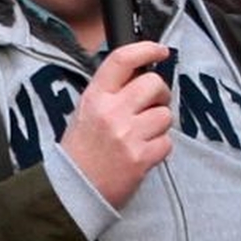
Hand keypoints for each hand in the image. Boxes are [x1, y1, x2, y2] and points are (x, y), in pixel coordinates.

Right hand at [61, 40, 172, 208]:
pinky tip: (142, 153)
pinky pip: (167, 142)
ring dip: (159, 124)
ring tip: (142, 136)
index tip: (160, 51)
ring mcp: (128, 135)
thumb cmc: (80, 153)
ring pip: (165, 114)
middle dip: (160, 93)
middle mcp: (112, 112)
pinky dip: (159, 148)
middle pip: (153, 84)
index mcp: (95, 97)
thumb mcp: (86, 113)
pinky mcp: (141, 158)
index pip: (122, 60)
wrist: (73, 191)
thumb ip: (111, 93)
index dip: (146, 49)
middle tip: (153, 104)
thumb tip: (140, 75)